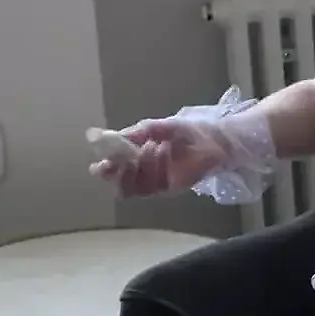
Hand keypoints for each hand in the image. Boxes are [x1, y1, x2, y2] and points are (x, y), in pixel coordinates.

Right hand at [88, 117, 232, 196]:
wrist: (214, 139)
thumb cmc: (188, 132)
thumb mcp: (157, 127)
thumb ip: (136, 133)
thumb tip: (110, 136)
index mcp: (139, 156)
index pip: (116, 167)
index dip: (107, 166)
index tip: (100, 161)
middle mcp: (145, 172)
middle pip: (122, 182)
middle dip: (116, 173)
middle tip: (116, 163)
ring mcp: (157, 182)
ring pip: (136, 186)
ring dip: (136, 169)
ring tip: (146, 148)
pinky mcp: (170, 188)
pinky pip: (153, 187)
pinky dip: (151, 170)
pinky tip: (158, 152)